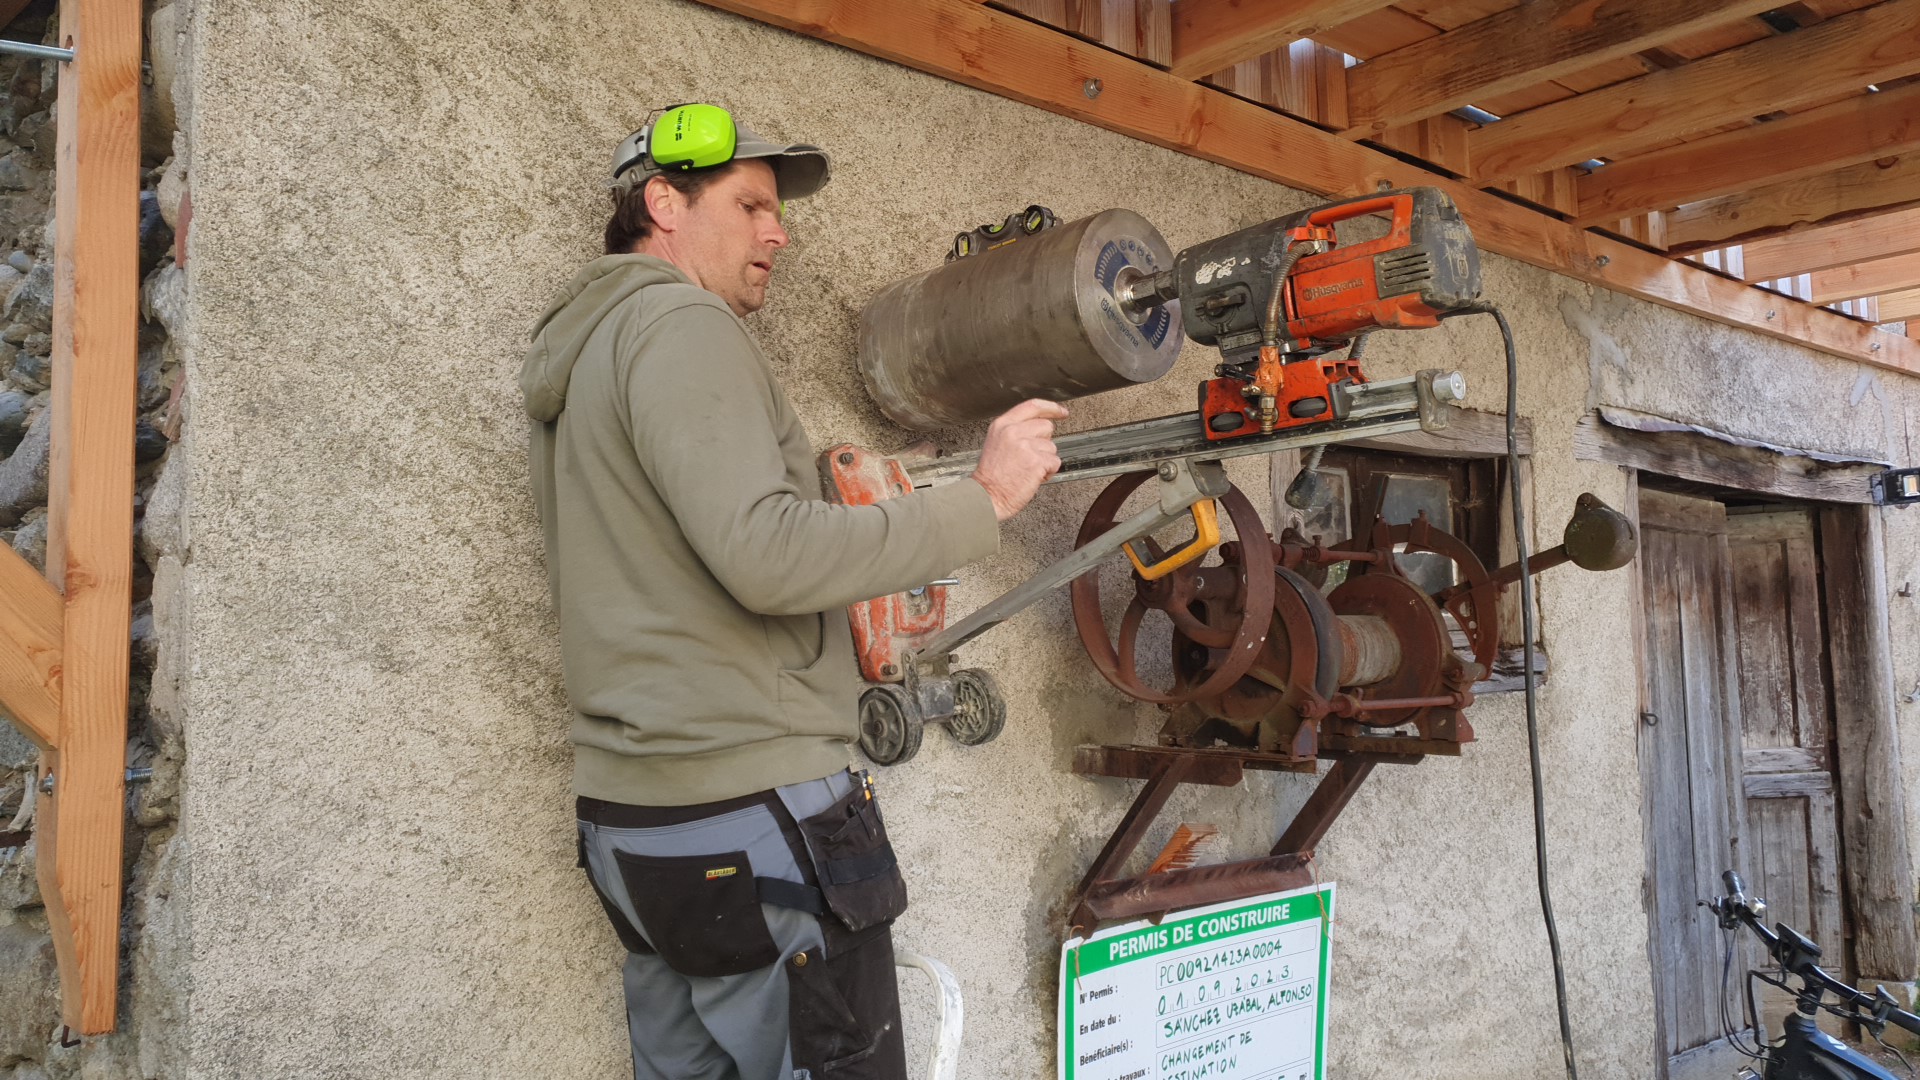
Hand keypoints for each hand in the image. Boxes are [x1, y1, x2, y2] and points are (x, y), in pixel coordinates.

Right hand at [973, 399, 1066, 521]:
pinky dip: (1048, 472)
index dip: (1051, 408)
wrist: (986, 496)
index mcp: (1002, 425)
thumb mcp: (996, 442)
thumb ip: (1015, 431)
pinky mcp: (1036, 461)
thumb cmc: (991, 476)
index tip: (1061, 412)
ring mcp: (1025, 446)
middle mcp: (1013, 432)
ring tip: (1027, 469)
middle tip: (1030, 456)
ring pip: (1052, 447)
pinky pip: (1054, 462)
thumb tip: (1039, 428)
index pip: (1033, 406)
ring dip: (1045, 460)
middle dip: (1044, 443)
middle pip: (1046, 427)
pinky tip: (1032, 477)